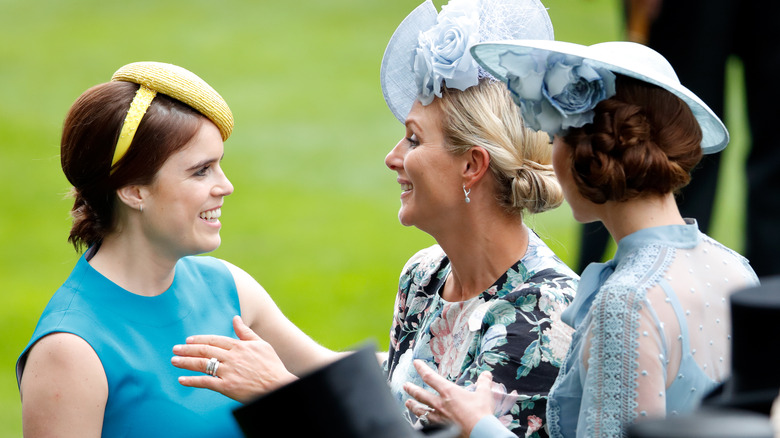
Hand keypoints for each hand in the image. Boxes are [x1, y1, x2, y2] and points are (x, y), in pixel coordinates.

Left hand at [172, 315, 296, 401]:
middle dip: (187, 349)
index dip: (199, 340)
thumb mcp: (262, 344)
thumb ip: (245, 332)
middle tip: (175, 349)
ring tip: (174, 361)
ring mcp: (229, 372)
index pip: (214, 340)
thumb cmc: (272, 366)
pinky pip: (206, 382)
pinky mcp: (227, 386)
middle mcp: (232, 357)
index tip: (188, 340)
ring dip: (186, 362)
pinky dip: (192, 381)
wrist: (278, 386)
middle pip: (205, 350)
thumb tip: (235, 318)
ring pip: (202, 364)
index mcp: (239, 346)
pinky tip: (182, 380)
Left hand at [403, 360, 494, 436]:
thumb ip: (484, 382)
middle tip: (405, 385)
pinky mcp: (440, 428)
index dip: (421, 368)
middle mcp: (440, 403)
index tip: (416, 363)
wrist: (479, 433)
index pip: (430, 376)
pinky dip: (422, 419)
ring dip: (413, 405)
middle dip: (412, 388)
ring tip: (407, 402)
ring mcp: (438, 417)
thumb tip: (486, 374)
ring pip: (421, 409)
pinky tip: (420, 420)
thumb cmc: (481, 413)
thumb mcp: (484, 394)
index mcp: (448, 392)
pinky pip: (427, 422)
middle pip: (420, 394)